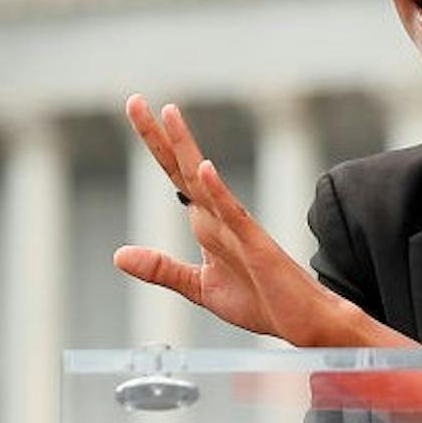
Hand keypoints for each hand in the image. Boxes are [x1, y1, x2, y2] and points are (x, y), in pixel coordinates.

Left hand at [113, 94, 329, 342]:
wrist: (302, 321)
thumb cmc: (259, 300)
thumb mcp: (198, 287)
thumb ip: (161, 269)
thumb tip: (119, 255)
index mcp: (207, 223)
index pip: (176, 175)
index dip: (156, 145)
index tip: (137, 109)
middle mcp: (220, 216)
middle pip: (183, 168)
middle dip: (158, 136)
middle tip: (134, 101)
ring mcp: (238, 227)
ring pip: (205, 181)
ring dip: (186, 148)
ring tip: (169, 114)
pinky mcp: (255, 244)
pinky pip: (234, 213)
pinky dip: (218, 190)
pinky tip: (204, 168)